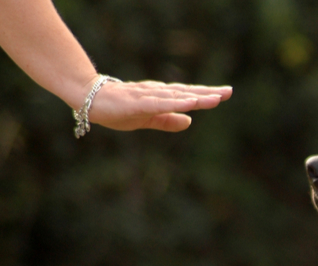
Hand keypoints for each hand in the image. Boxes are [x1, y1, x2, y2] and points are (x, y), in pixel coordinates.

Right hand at [85, 79, 232, 131]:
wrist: (88, 99)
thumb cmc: (117, 109)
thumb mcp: (147, 119)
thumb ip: (168, 121)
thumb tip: (190, 122)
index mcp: (161, 98)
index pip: (188, 95)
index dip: (207, 95)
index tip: (226, 93)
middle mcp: (157, 94)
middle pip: (187, 93)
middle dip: (208, 93)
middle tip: (229, 91)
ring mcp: (147, 97)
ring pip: (176, 97)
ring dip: (195, 97)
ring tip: (215, 98)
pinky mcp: (137, 103)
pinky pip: (159, 104)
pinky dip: (175, 103)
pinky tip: (189, 103)